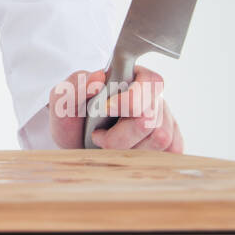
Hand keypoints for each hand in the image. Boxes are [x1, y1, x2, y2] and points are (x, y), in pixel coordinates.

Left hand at [48, 64, 182, 151]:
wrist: (75, 141)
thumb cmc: (72, 116)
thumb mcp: (62, 99)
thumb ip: (75, 85)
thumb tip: (97, 78)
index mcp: (131, 76)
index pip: (150, 82)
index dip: (129, 100)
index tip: (104, 109)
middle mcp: (153, 97)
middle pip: (151, 119)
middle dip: (120, 135)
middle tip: (99, 135)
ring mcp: (165, 119)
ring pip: (161, 138)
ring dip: (129, 148)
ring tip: (111, 145)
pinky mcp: (170, 142)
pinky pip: (171, 152)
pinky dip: (147, 158)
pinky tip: (128, 153)